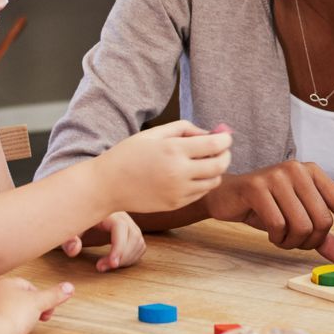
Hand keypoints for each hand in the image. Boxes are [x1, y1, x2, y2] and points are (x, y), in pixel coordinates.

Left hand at [0, 276, 73, 333]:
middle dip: (31, 309)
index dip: (41, 298)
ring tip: (23, 327)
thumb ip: (55, 295)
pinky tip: (11, 333)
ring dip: (19, 318)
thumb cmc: (11, 315)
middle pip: (19, 298)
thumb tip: (70, 287)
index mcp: (6, 283)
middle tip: (38, 319)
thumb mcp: (40, 302)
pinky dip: (8, 327)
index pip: (28, 286)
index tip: (47, 310)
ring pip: (8, 310)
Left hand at [61, 211, 145, 271]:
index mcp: (107, 213)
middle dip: (123, 256)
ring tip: (107, 266)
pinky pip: (139, 245)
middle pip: (134, 236)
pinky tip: (115, 262)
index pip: (121, 227)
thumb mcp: (67, 230)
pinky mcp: (130, 230)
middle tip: (104, 268)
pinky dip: (131, 257)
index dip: (119, 247)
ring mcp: (128, 222)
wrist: (78, 214)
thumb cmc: (73, 223)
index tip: (112, 264)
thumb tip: (74, 250)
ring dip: (127, 259)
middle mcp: (121, 215)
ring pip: (138, 241)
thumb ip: (68, 240)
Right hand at [98, 120, 231, 213]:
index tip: (224, 136)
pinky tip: (192, 175)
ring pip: (214, 181)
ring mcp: (178, 192)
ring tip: (204, 162)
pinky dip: (203, 183)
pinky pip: (201, 193)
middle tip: (221, 149)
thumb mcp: (154, 133)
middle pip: (221, 164)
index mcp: (174, 150)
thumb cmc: (128, 154)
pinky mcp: (176, 204)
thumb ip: (185, 128)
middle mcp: (179, 173)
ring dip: (216, 170)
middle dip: (225, 154)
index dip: (226, 139)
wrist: (107, 185)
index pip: (216, 144)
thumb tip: (210, 132)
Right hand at [202, 161, 333, 264]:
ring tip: (282, 238)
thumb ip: (323, 237)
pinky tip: (272, 234)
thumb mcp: (298, 220)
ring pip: (302, 225)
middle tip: (297, 243)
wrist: (226, 197)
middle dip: (312, 242)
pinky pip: (278, 225)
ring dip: (292, 242)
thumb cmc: (265, 207)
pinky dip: (277, 238)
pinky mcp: (256, 186)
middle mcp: (298, 169)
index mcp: (314, 172)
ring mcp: (277, 175)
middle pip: (323, 220)